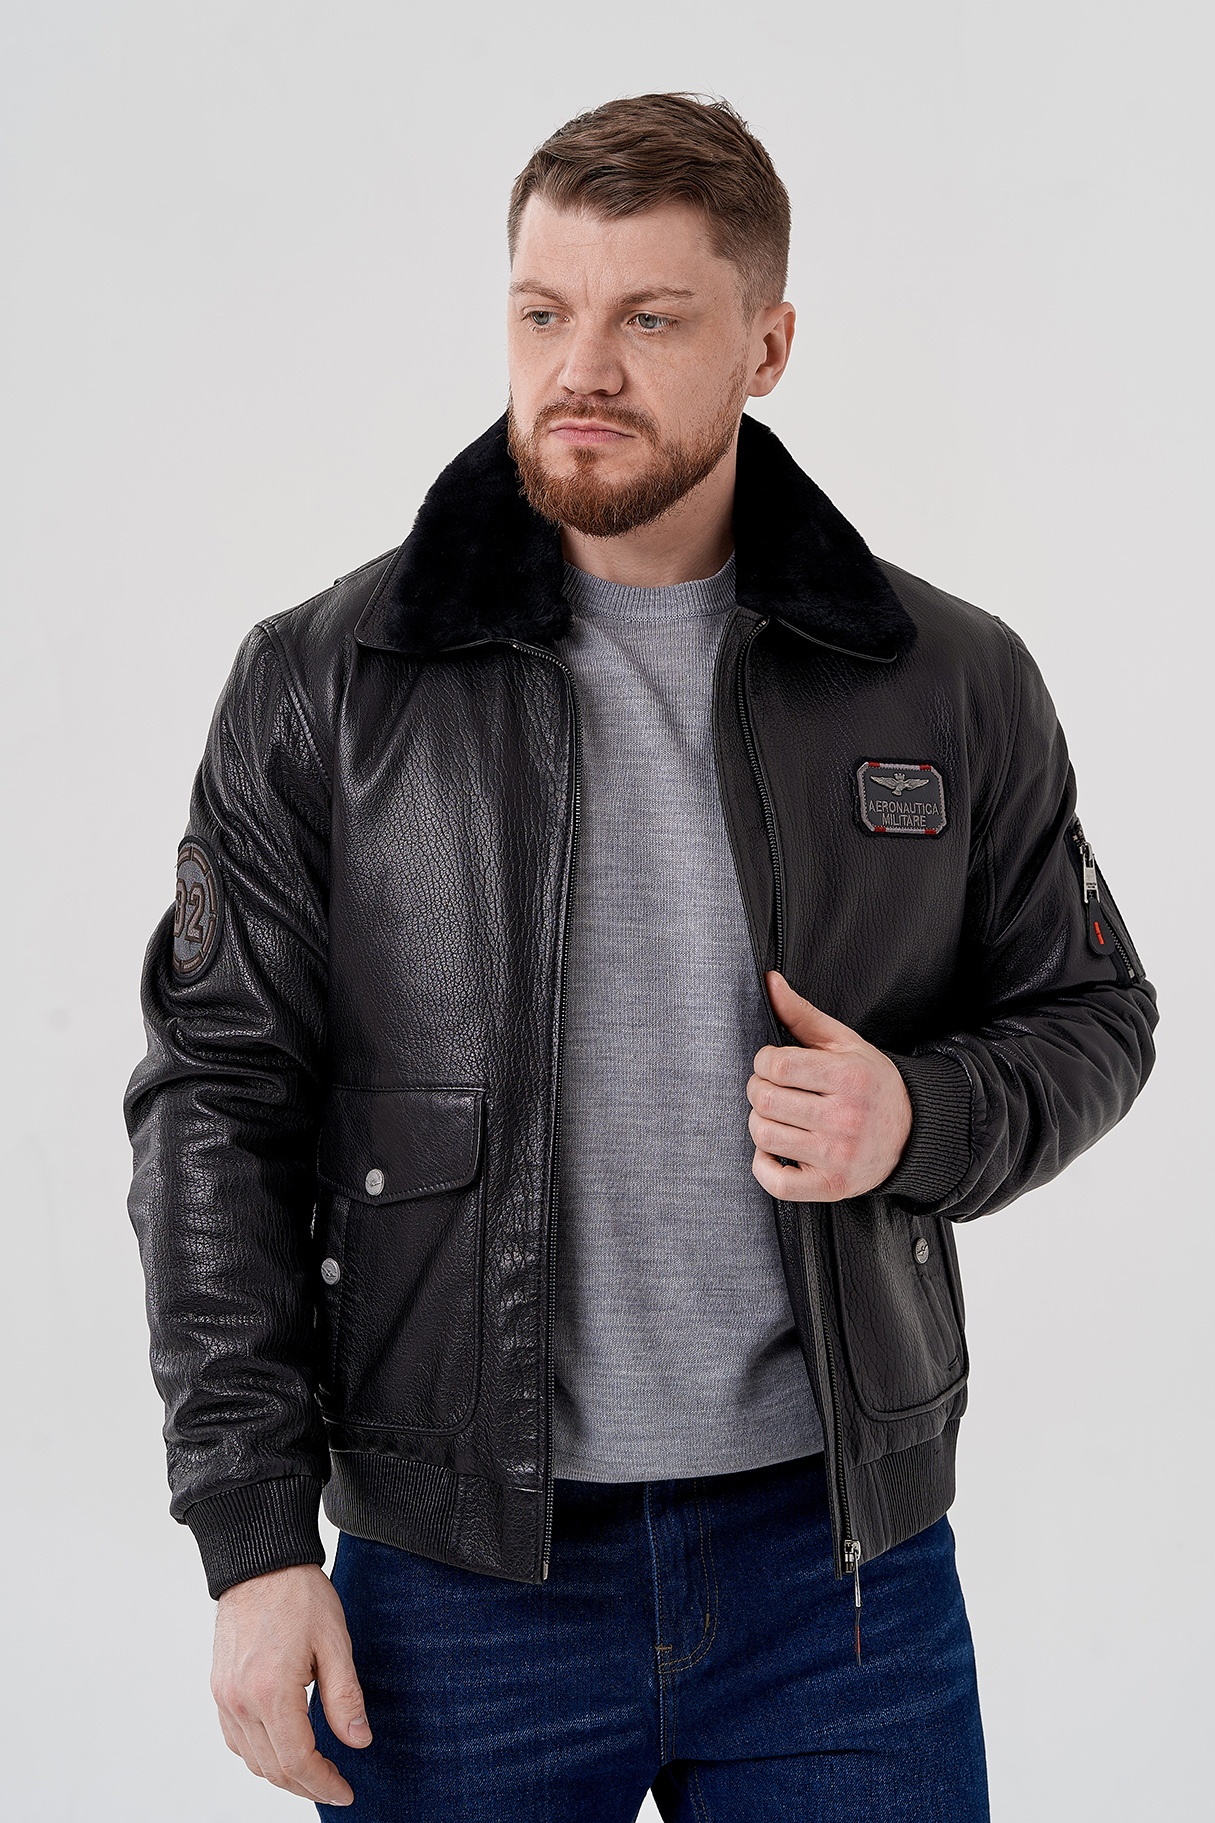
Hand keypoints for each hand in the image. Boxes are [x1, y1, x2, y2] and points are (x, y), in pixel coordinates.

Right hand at [211, 1563, 370, 1804]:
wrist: (260, 1561)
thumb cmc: (299, 1594)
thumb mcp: (335, 1642)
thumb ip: (345, 1697)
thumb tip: (358, 1742)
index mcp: (271, 1692)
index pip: (297, 1761)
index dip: (324, 1784)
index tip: (346, 1792)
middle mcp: (240, 1701)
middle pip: (273, 1769)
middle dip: (306, 1786)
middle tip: (335, 1786)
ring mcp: (225, 1696)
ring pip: (252, 1760)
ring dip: (282, 1774)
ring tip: (313, 1772)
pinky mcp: (219, 1688)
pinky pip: (235, 1739)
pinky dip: (259, 1754)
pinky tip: (281, 1748)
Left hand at [747, 972, 912, 1201]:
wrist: (912, 1133)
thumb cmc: (869, 1083)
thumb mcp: (843, 1043)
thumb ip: (801, 1014)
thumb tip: (768, 981)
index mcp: (849, 1077)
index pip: (776, 1066)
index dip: (763, 1062)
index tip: (773, 1064)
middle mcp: (845, 1118)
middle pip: (764, 1099)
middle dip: (759, 1089)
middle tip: (774, 1089)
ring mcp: (838, 1155)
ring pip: (763, 1135)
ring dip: (760, 1123)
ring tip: (779, 1116)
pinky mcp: (830, 1186)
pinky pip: (775, 1181)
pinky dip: (763, 1165)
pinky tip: (776, 1150)